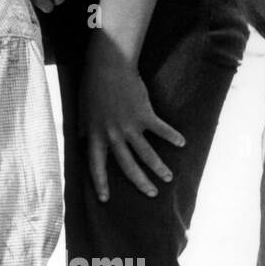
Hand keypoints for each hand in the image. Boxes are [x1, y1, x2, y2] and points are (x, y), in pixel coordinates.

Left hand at [80, 38, 183, 202]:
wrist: (107, 66)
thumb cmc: (93, 87)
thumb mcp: (83, 112)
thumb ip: (86, 129)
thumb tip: (84, 141)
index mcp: (95, 135)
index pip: (96, 165)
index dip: (100, 183)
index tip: (104, 199)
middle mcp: (112, 135)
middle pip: (127, 165)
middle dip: (140, 182)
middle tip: (151, 194)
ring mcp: (129, 126)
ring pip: (146, 154)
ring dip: (159, 167)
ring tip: (169, 177)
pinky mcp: (144, 114)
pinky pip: (161, 130)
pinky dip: (172, 136)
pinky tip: (181, 143)